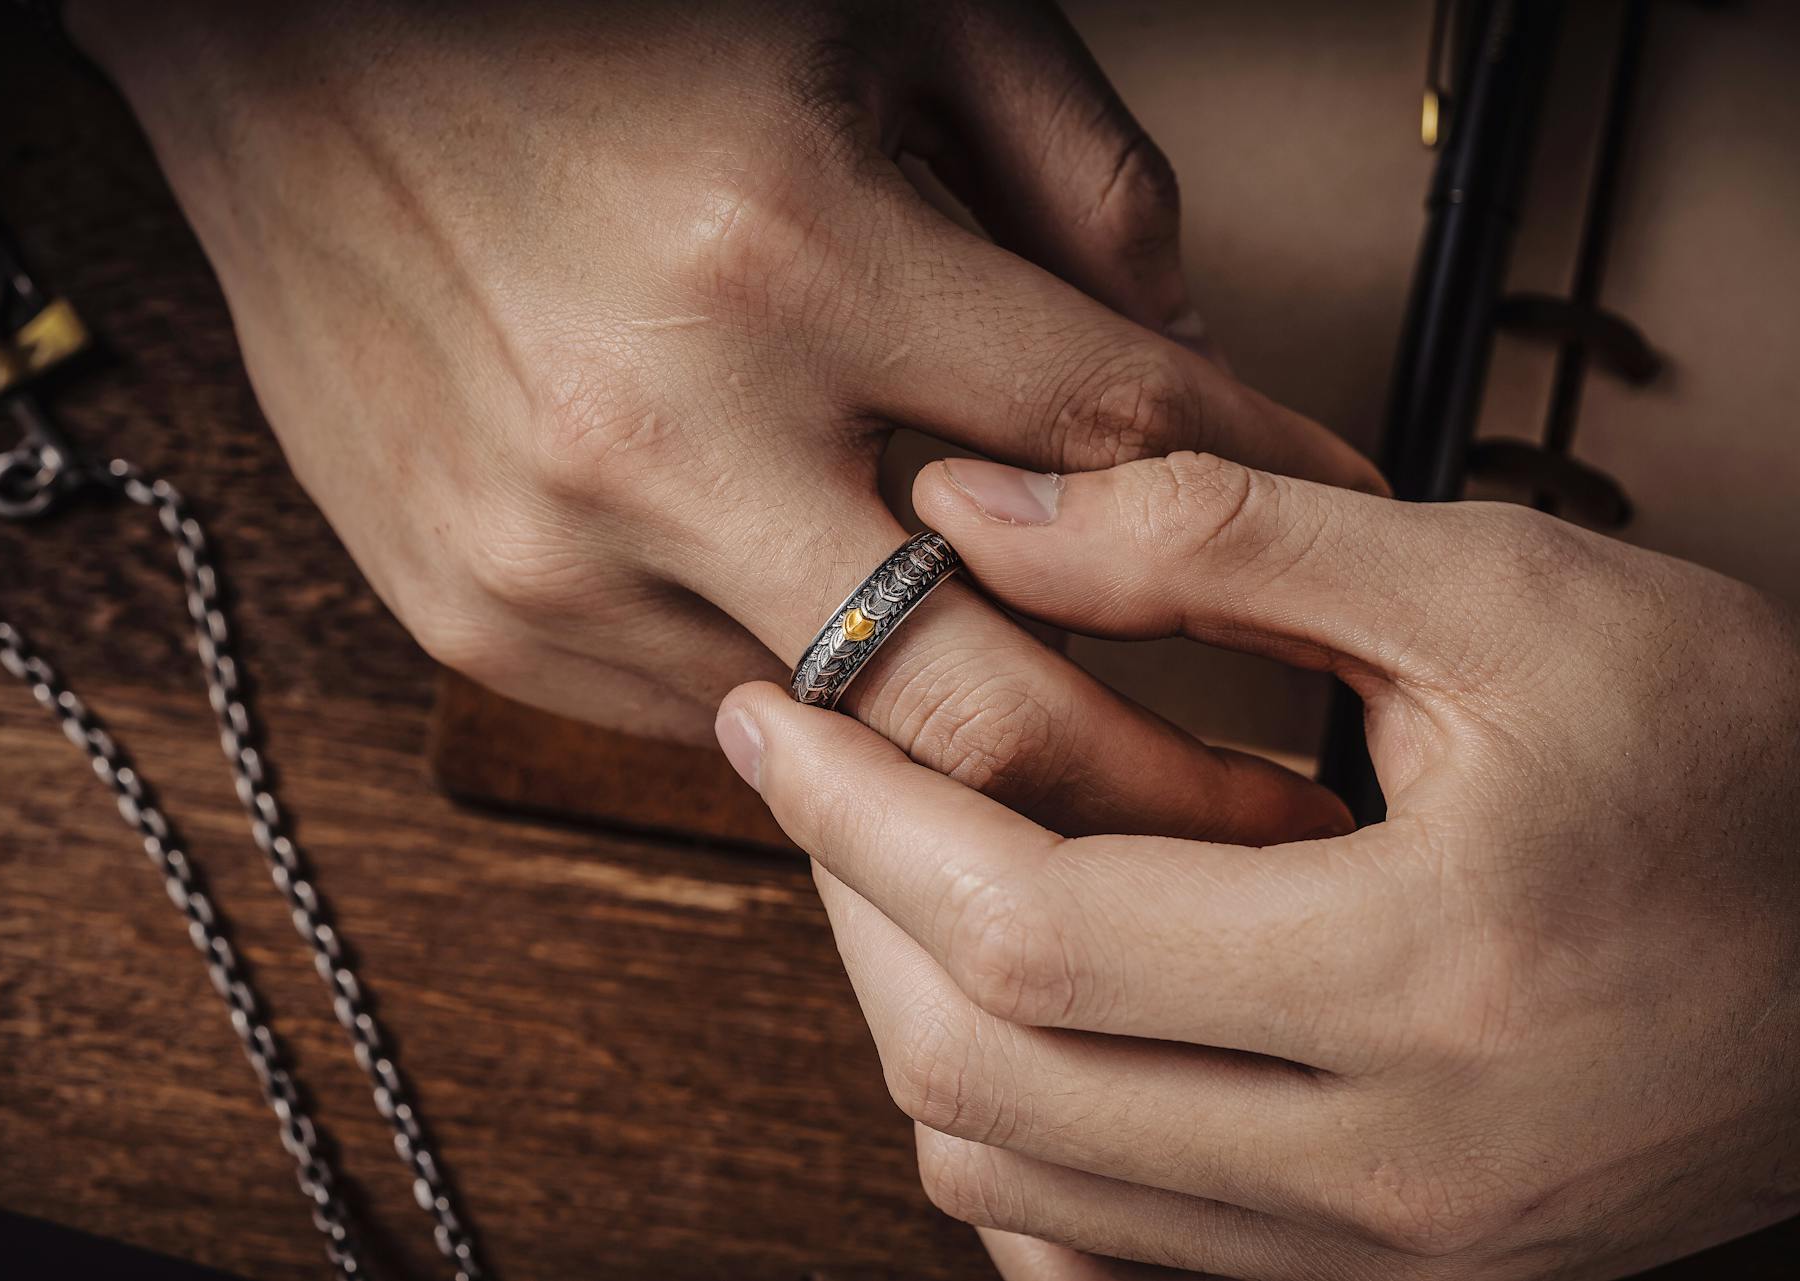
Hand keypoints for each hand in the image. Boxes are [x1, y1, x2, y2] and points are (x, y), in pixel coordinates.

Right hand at [67, 0, 1374, 840]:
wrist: (288, 61)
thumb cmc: (583, 27)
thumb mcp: (876, 15)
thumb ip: (1071, 167)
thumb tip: (1171, 345)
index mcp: (790, 253)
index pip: (1115, 439)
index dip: (1265, 507)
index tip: (1339, 559)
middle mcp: (664, 431)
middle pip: (993, 701)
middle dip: (1166, 786)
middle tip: (1266, 815)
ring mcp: (558, 552)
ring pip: (851, 745)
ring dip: (983, 760)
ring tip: (1082, 753)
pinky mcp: (483, 613)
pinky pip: (714, 718)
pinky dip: (821, 712)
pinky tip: (868, 666)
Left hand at [716, 452, 1799, 1278]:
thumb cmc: (1745, 755)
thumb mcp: (1507, 593)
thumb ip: (1226, 543)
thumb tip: (981, 512)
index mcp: (1422, 977)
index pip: (1030, 927)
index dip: (865, 813)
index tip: (777, 711)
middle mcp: (1397, 1168)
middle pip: (988, 1079)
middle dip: (856, 910)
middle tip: (820, 771)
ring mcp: (1390, 1257)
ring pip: (1020, 1187)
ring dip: (920, 1015)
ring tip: (907, 861)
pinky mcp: (1392, 1280)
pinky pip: (1113, 1261)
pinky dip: (1022, 1141)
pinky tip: (1021, 1017)